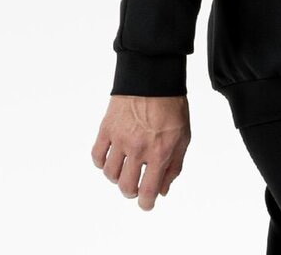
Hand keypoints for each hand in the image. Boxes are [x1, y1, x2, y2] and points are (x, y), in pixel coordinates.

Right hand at [91, 94, 190, 210]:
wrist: (153, 76)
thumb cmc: (172, 105)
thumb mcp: (183, 136)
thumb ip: (174, 165)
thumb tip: (163, 190)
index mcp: (160, 151)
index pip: (147, 191)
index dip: (146, 203)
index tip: (146, 203)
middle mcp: (138, 148)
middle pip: (126, 187)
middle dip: (132, 191)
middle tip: (136, 184)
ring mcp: (120, 138)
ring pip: (110, 174)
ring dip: (118, 176)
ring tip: (125, 167)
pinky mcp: (107, 128)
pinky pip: (97, 156)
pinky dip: (102, 161)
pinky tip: (111, 156)